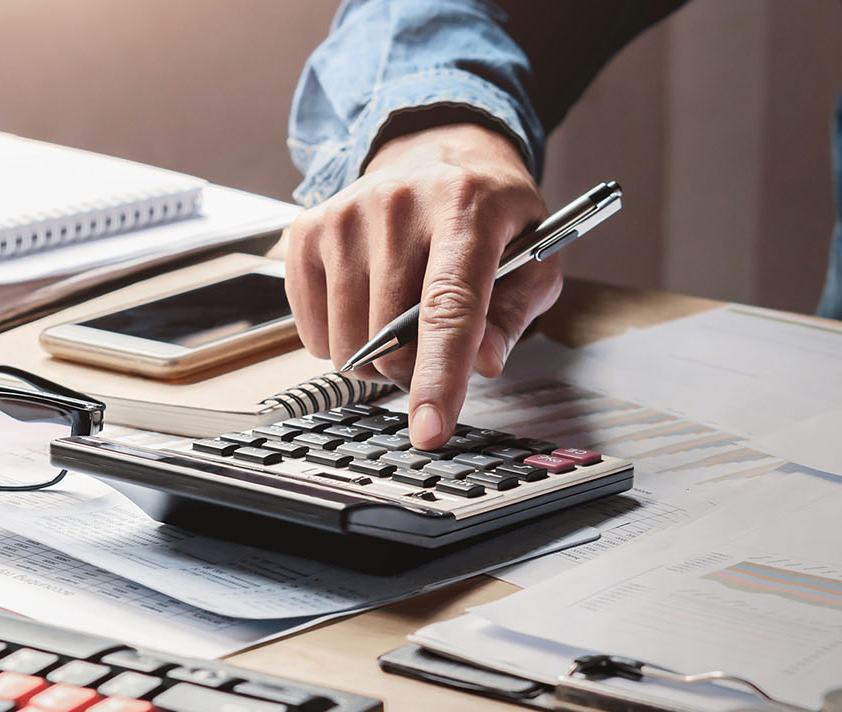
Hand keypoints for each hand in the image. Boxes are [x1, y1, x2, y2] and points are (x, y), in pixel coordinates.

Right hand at [285, 123, 560, 448]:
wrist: (437, 151)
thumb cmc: (492, 213)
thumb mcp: (534, 256)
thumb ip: (515, 312)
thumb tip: (483, 363)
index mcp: (466, 208)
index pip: (449, 306)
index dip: (440, 376)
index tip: (430, 430)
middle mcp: (398, 204)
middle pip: (393, 337)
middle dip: (417, 367)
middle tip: (435, 343)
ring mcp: (345, 215)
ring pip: (349, 341)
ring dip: (378, 357)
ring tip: (403, 318)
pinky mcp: (306, 231)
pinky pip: (312, 330)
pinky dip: (341, 340)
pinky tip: (368, 304)